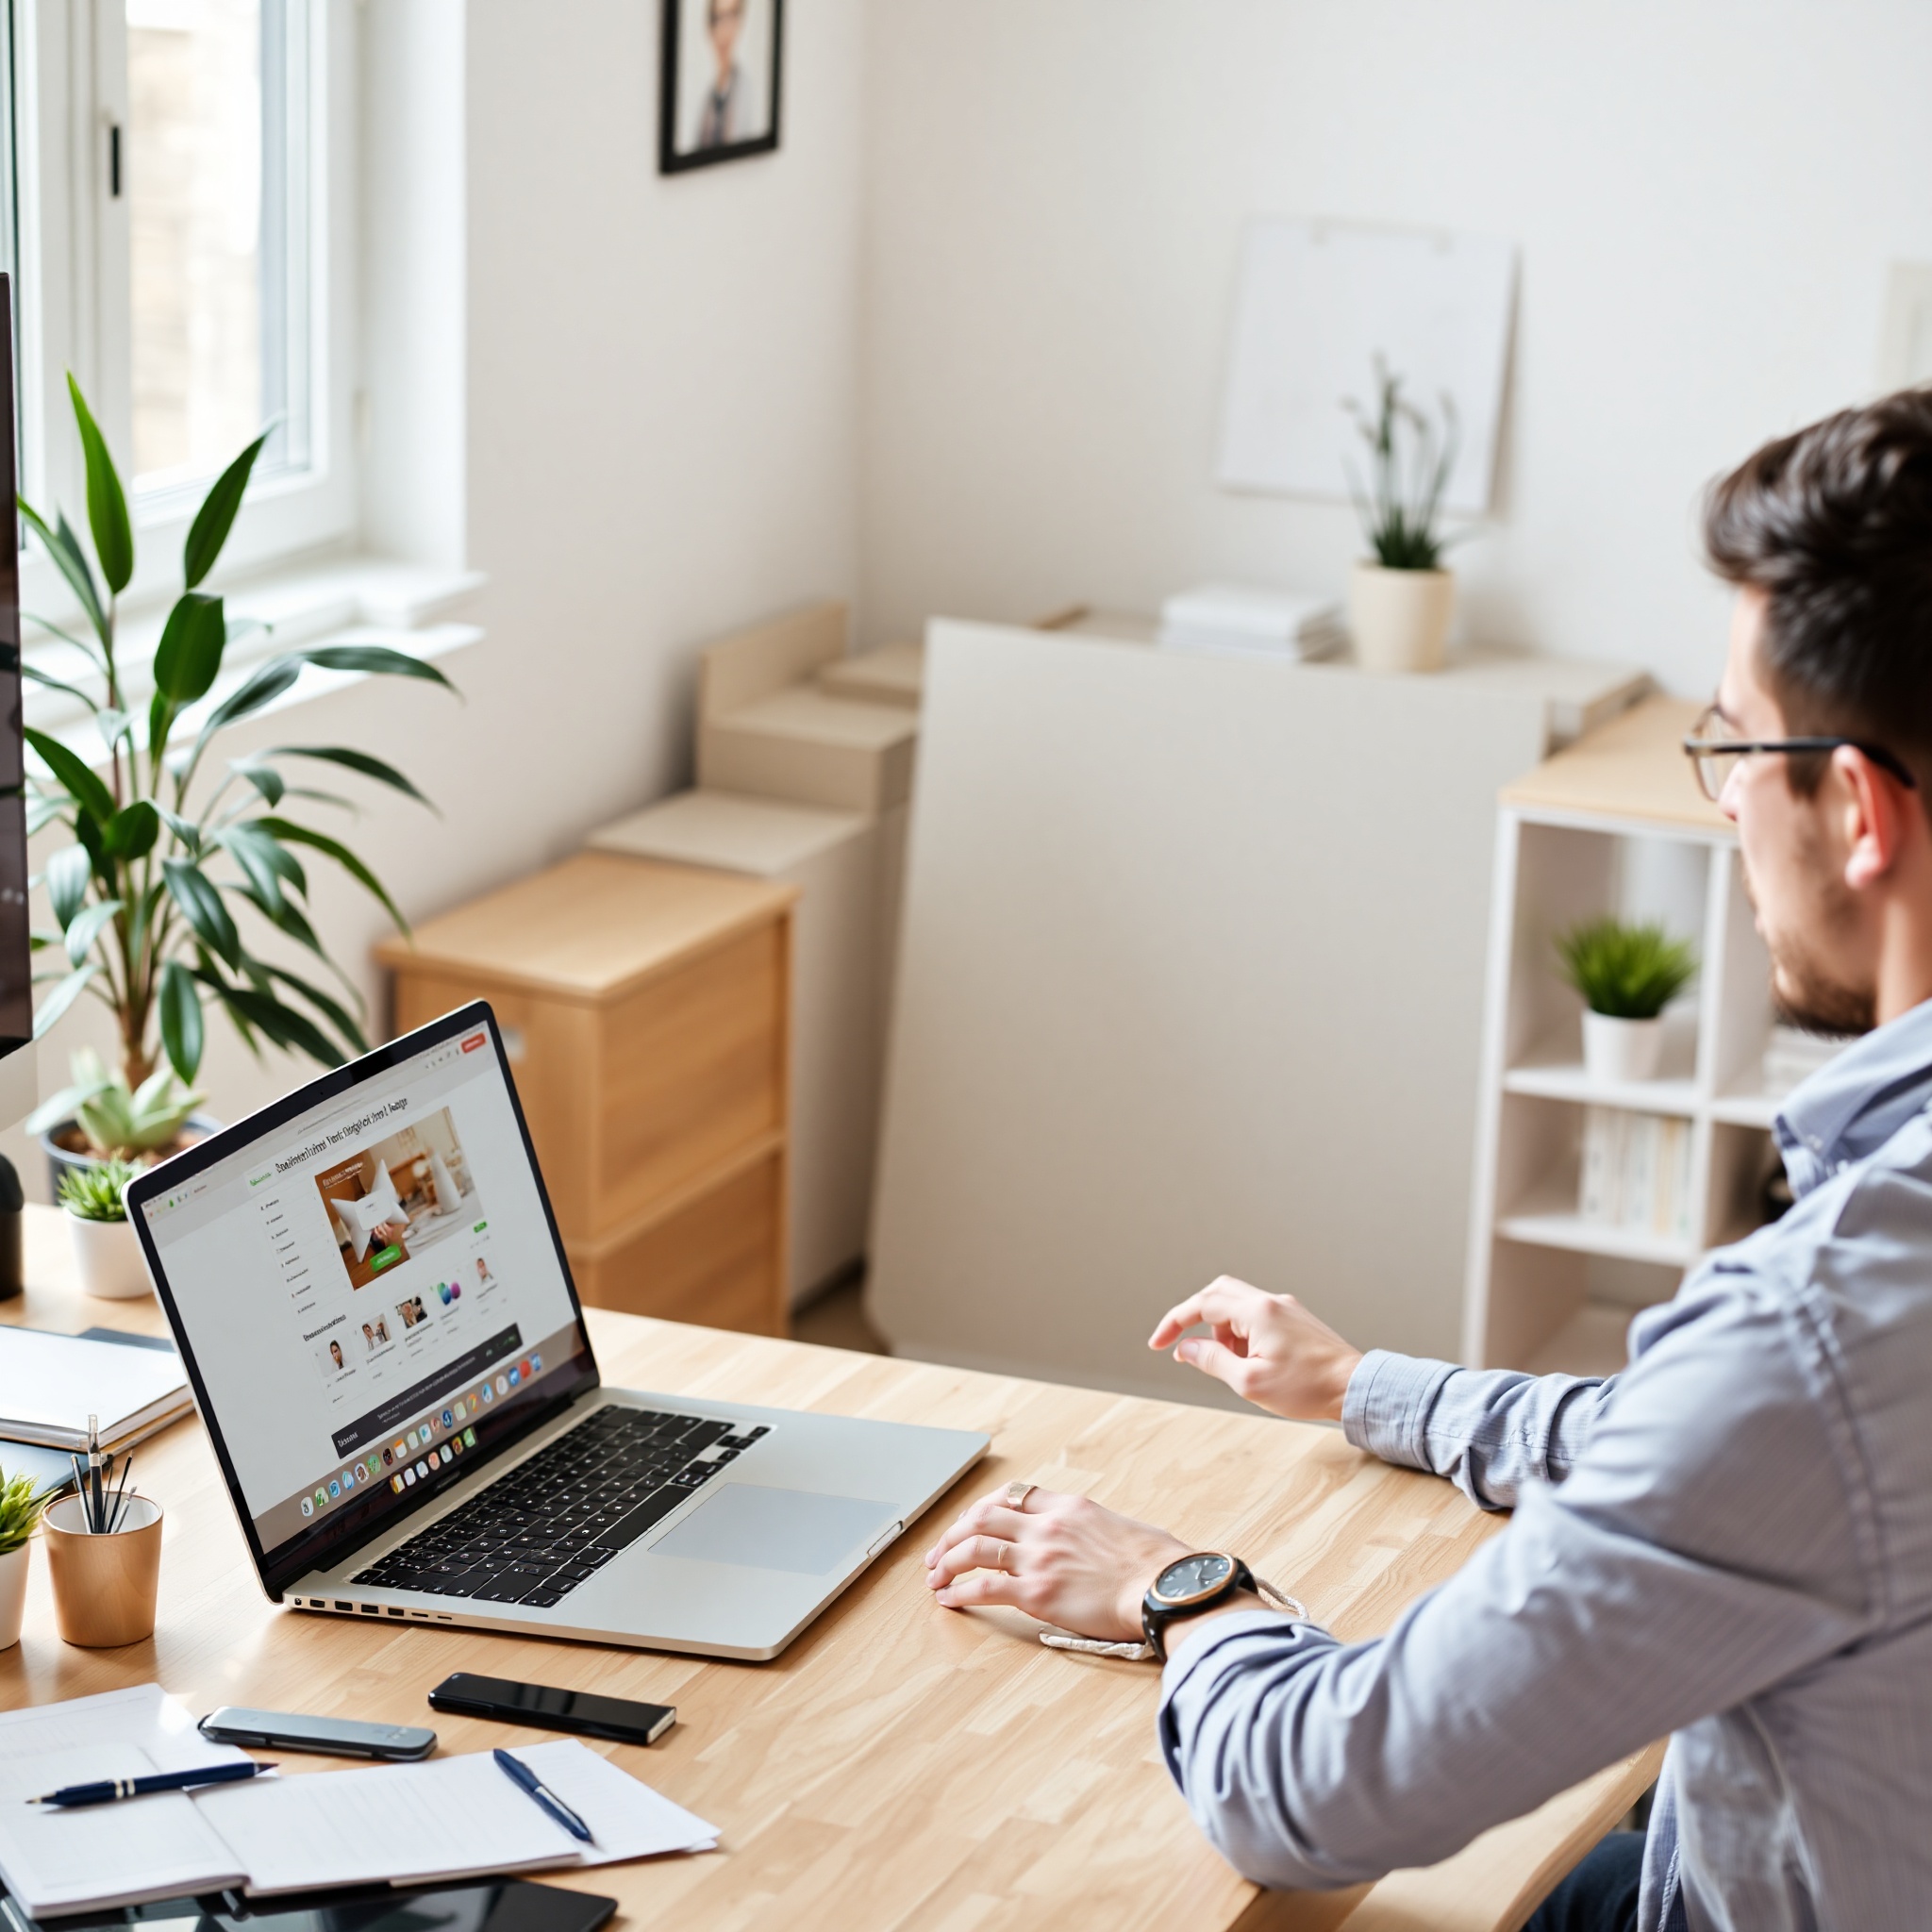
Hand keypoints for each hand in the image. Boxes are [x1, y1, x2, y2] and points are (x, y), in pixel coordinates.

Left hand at [925, 1484, 1191, 1641]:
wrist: (1163, 1587)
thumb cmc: (1156, 1564)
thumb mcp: (1122, 1528)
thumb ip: (1094, 1529)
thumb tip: (1094, 1542)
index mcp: (1069, 1507)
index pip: (1013, 1495)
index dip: (984, 1508)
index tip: (970, 1523)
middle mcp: (1047, 1526)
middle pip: (983, 1517)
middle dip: (953, 1533)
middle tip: (938, 1552)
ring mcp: (1039, 1558)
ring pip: (975, 1548)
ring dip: (947, 1561)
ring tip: (934, 1576)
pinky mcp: (1037, 1593)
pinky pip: (985, 1587)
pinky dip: (961, 1592)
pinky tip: (949, 1599)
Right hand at [1149, 1274, 1362, 1421]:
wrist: (1355, 1388)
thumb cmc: (1307, 1388)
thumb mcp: (1249, 1382)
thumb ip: (1212, 1361)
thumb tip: (1186, 1349)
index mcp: (1257, 1312)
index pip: (1202, 1304)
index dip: (1174, 1322)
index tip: (1158, 1344)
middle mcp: (1271, 1301)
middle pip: (1218, 1292)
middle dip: (1196, 1319)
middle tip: (1186, 1349)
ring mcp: (1286, 1308)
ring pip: (1238, 1306)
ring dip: (1223, 1332)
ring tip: (1232, 1366)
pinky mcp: (1296, 1319)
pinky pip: (1257, 1317)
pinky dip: (1243, 1335)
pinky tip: (1251, 1362)